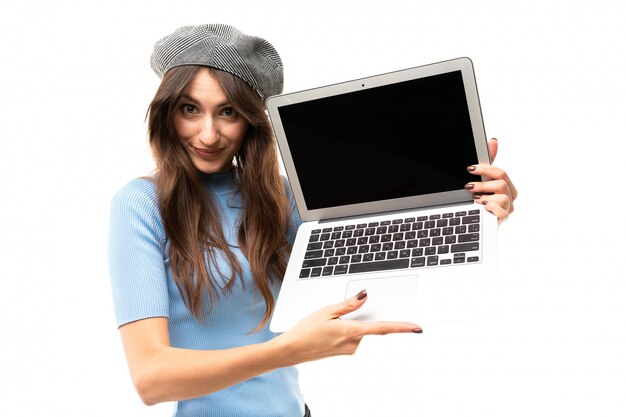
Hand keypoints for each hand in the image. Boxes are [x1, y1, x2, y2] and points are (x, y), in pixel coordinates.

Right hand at [273, 290, 421, 365]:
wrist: (291, 350)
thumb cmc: (305, 331)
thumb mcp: (326, 311)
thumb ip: (348, 305)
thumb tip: (364, 296)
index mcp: (350, 331)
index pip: (382, 328)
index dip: (401, 327)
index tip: (416, 327)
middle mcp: (353, 343)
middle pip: (366, 325)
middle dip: (357, 316)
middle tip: (336, 317)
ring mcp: (349, 349)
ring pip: (358, 330)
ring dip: (348, 323)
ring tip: (326, 323)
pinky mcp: (344, 351)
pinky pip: (351, 336)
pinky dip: (344, 329)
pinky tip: (328, 329)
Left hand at [465, 138, 517, 223]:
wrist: (479, 219)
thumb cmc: (484, 198)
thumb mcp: (484, 179)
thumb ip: (489, 162)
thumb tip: (494, 141)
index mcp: (507, 185)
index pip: (500, 173)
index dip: (485, 169)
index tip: (470, 169)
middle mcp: (510, 196)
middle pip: (501, 183)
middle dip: (482, 184)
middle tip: (468, 186)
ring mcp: (508, 208)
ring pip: (502, 197)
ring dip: (485, 196)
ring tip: (475, 199)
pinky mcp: (504, 218)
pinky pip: (502, 211)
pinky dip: (490, 207)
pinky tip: (481, 206)